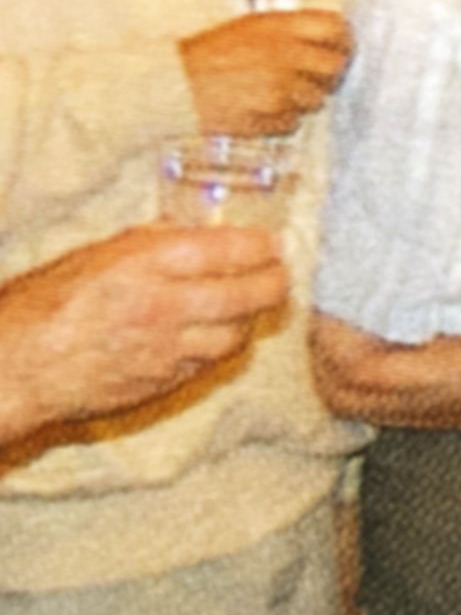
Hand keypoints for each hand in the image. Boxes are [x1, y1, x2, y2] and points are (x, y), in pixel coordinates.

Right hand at [0, 224, 288, 430]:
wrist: (19, 366)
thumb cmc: (47, 304)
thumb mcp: (98, 255)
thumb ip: (152, 244)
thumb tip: (196, 233)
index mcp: (149, 263)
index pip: (233, 248)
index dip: (262, 246)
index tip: (272, 244)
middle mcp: (168, 304)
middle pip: (252, 293)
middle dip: (275, 282)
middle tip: (280, 276)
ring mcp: (170, 348)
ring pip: (238, 334)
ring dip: (249, 319)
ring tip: (249, 307)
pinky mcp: (166, 381)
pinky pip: (211, 362)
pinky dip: (220, 347)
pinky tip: (215, 336)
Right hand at [179, 11, 352, 135]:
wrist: (171, 84)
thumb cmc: (209, 54)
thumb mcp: (250, 27)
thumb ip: (290, 31)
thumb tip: (333, 38)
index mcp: (279, 26)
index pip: (336, 27)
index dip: (343, 40)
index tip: (340, 49)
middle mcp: (284, 54)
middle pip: (334, 67)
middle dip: (327, 75)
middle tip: (310, 79)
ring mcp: (278, 87)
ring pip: (315, 100)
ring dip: (300, 101)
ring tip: (270, 94)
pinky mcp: (267, 117)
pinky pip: (291, 123)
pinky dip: (279, 121)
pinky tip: (257, 110)